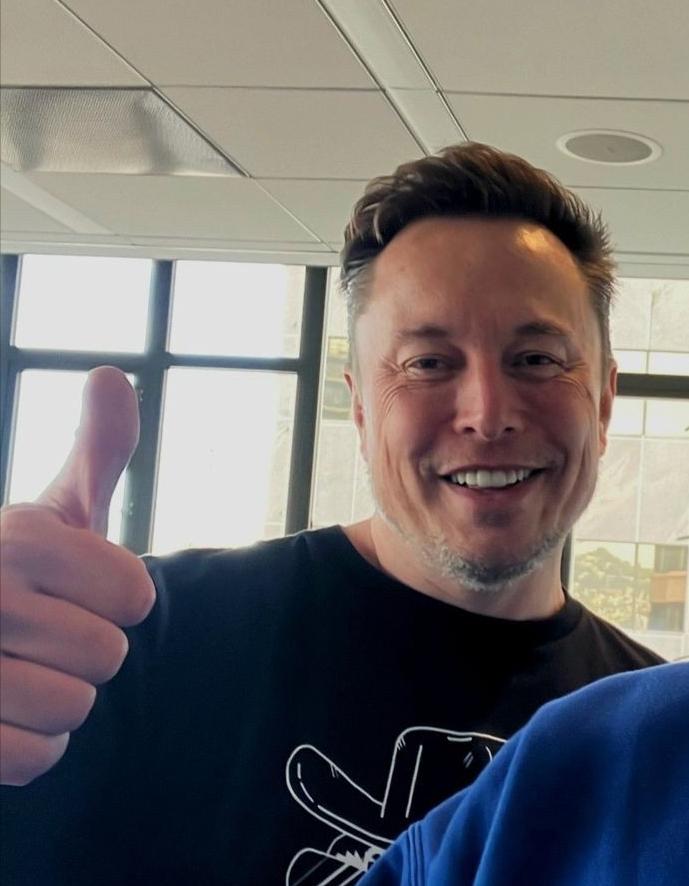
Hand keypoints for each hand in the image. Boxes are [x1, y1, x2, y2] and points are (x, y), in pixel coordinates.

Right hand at [0, 367, 155, 785]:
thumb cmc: (15, 572)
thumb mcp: (54, 509)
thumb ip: (98, 451)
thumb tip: (111, 373)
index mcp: (18, 537)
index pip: (136, 596)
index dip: (118, 599)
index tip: (76, 588)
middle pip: (108, 656)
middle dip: (86, 649)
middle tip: (39, 631)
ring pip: (73, 709)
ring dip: (57, 698)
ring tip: (17, 667)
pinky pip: (36, 757)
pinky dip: (30, 744)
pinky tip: (3, 710)